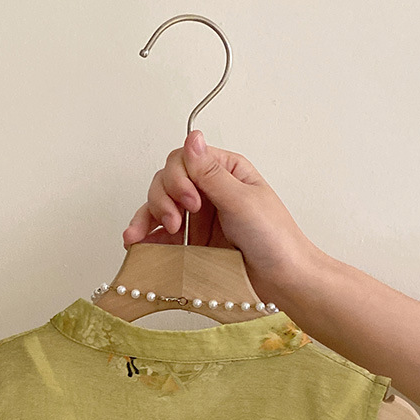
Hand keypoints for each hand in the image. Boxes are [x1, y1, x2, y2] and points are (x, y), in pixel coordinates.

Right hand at [122, 129, 326, 299]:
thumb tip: (193, 138)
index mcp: (225, 172)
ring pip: (157, 206)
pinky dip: (146, 239)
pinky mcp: (191, 244)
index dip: (179, 178)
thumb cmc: (275, 240)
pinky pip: (160, 236)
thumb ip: (211, 173)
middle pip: (166, 181)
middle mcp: (209, 191)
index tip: (192, 202)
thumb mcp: (243, 200)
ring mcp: (198, 218)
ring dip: (146, 217)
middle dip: (163, 199)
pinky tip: (137, 245)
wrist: (282, 281)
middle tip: (177, 221)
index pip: (184, 159)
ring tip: (140, 236)